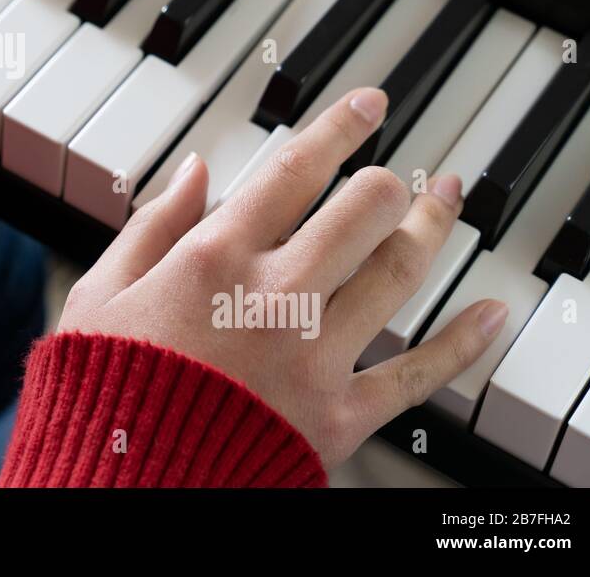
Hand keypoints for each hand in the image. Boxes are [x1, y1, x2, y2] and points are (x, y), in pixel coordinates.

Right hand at [59, 87, 506, 469]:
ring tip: (447, 202)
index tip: (367, 105)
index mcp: (213, 259)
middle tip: (400, 173)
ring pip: (398, 273)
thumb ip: (152, 225)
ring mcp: (313, 355)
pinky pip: (417, 374)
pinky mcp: (339, 415)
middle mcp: (275, 297)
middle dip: (389, 182)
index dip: (340, 128)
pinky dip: (463, 343)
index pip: (294, 171)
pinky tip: (490, 314)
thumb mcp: (100, 292)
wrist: (122, 484)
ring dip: (431, 230)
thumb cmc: (104, 388)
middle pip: (363, 211)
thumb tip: (197, 170)